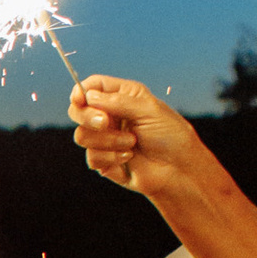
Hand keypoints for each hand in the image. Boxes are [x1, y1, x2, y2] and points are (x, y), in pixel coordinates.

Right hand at [69, 74, 210, 200]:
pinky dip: (111, 157)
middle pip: (78, 111)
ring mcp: (106, 139)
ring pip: (82, 136)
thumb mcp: (148, 110)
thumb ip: (117, 101)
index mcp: (123, 97)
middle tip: (105, 122)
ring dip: (108, 141)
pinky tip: (129, 157)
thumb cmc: (171, 136)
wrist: (178, 170)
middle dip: (88, 117)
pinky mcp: (104, 161)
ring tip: (132, 143)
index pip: (93, 87)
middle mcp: (111, 116)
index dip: (81, 91)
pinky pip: (91, 157)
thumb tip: (88, 96)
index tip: (80, 100)